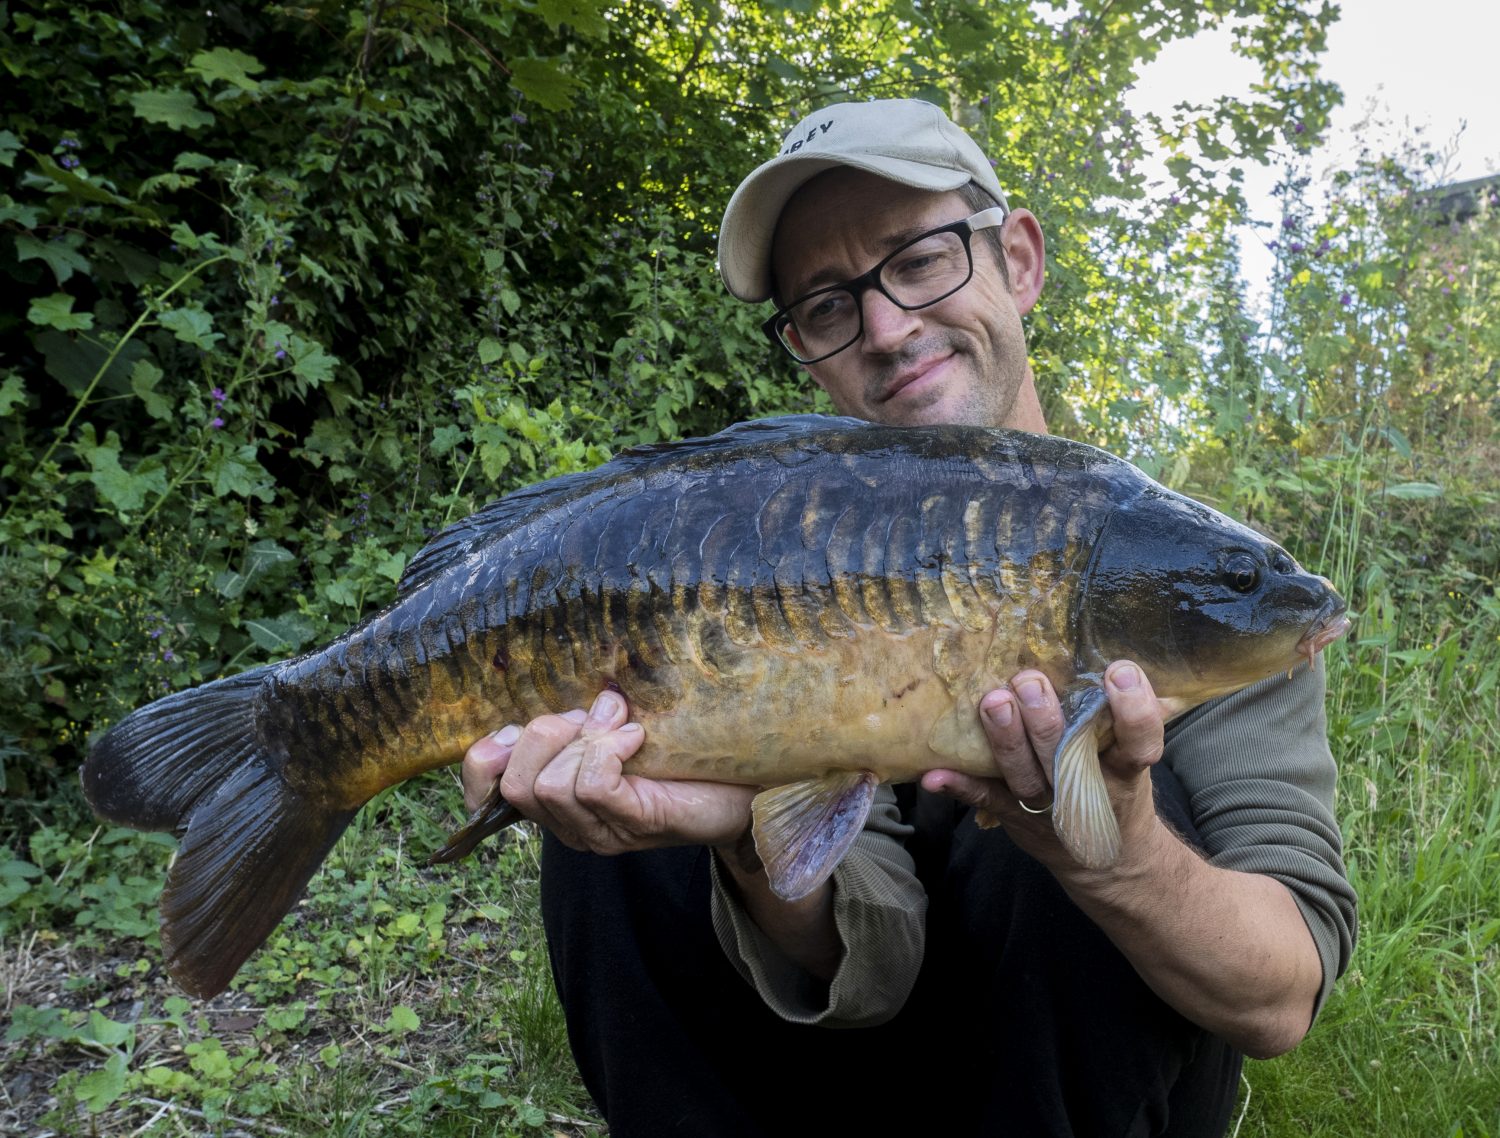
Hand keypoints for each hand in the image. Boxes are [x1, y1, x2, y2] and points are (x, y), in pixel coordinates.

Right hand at [460, 689, 755, 854]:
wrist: (746, 789)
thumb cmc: (684, 758)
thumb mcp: (623, 729)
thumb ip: (593, 718)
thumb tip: (591, 692)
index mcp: (558, 799)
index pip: (487, 791)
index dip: (485, 760)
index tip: (517, 728)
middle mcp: (571, 825)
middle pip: (516, 783)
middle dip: (547, 734)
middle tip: (594, 720)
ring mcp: (600, 833)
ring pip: (549, 786)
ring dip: (586, 741)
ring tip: (625, 729)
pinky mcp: (632, 827)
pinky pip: (593, 785)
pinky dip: (609, 749)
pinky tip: (637, 739)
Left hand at [921, 661, 1166, 870]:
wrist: (1112, 863)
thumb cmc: (1119, 790)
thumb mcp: (1135, 759)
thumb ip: (1130, 719)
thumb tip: (1126, 664)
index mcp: (1124, 770)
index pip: (1139, 740)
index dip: (1133, 710)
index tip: (1119, 672)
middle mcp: (1086, 790)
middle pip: (1067, 755)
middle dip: (1046, 720)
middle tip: (1030, 682)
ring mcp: (1047, 807)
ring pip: (1025, 775)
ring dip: (1006, 740)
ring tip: (993, 703)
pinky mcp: (1014, 816)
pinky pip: (985, 799)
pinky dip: (959, 787)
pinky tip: (934, 774)